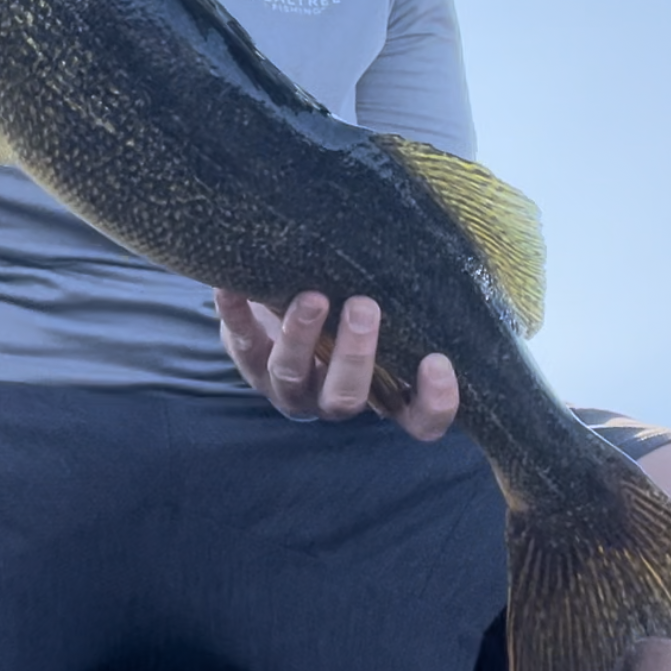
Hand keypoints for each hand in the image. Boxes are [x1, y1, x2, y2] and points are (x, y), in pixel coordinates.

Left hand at [214, 287, 459, 440]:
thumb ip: (402, 307)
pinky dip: (235, 313)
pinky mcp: (248, 359)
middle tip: (364, 308)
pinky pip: (241, 341)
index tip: (437, 361)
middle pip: (346, 396)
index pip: (418, 420)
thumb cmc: (346, 320)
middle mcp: (330, 398)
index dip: (433, 403)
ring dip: (302, 336)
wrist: (277, 323)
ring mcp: (285, 385)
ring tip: (311, 298)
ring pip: (291, 374)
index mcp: (378, 395)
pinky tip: (233, 285)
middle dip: (355, 355)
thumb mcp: (381, 321)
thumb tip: (425, 250)